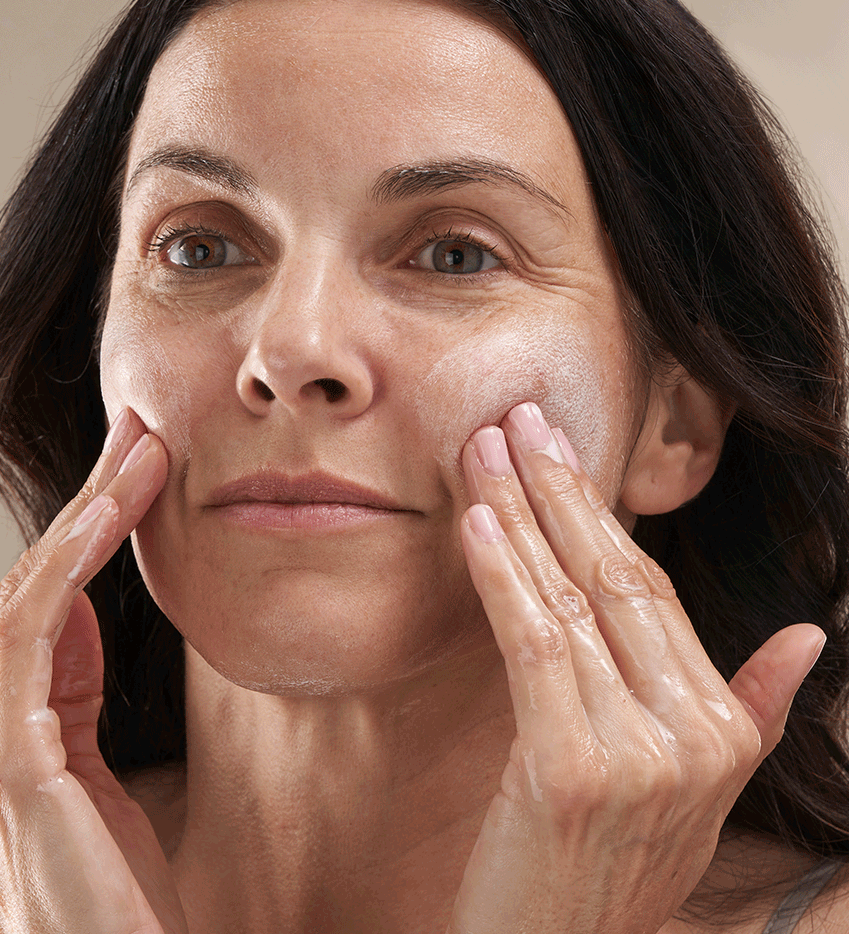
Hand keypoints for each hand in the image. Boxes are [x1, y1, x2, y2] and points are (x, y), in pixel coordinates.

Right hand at [0, 408, 187, 933]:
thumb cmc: (109, 886)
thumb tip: (72, 602)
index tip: (133, 466)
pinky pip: (30, 628)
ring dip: (91, 511)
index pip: (28, 602)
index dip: (82, 528)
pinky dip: (68, 560)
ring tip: (145, 452)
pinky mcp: (1, 758)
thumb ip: (64, 689)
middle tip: (142, 432)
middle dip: (89, 501)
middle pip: (26, 582)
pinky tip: (109, 511)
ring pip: (27, 589)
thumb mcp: (87, 767)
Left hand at [448, 402, 824, 933]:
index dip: (600, 513)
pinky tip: (475, 522)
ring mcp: (638, 756)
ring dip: (520, 515)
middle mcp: (694, 736)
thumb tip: (806, 637)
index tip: (557, 449)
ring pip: (569, 601)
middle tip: (518, 418)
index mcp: (722, 727)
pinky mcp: (570, 772)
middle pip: (615, 579)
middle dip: (561, 489)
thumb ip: (754, 710)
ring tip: (482, 451)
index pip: (651, 591)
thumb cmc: (606, 865)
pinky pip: (534, 646)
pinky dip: (503, 577)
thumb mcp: (696, 792)